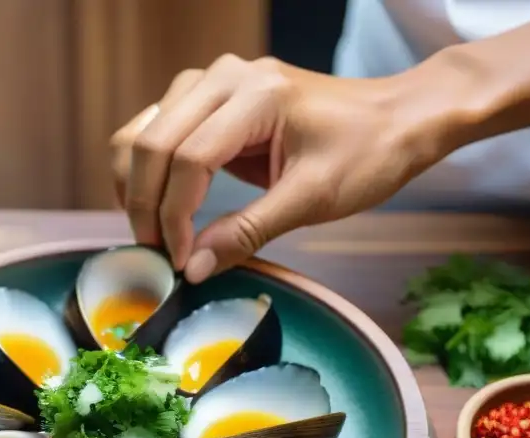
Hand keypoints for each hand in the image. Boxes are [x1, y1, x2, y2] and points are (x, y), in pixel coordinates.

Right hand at [110, 54, 445, 282]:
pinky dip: (145, 173)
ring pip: (141, 134)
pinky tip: (156, 209)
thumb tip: (193, 267)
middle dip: (145, 207)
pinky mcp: (204, 99)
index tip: (180, 262)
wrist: (394, 120)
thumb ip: (248, 232)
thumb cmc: (366, 152)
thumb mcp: (312, 199)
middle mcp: (223, 77)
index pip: (188, 160)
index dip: (174, 219)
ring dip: (135, 189)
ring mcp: (209, 83)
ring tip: (153, 236)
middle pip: (151, 144)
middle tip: (157, 257)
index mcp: (255, 94)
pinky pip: (153, 132)